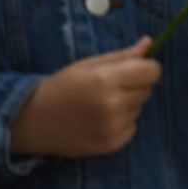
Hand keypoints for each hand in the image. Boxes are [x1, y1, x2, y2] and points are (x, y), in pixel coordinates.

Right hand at [10, 38, 161, 157]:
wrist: (35, 121)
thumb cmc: (63, 87)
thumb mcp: (89, 65)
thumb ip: (122, 56)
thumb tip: (149, 43)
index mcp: (107, 79)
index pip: (152, 72)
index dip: (145, 68)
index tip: (133, 69)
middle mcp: (112, 105)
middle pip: (147, 89)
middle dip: (133, 85)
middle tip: (107, 88)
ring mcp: (112, 127)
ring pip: (139, 108)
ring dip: (126, 104)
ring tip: (98, 105)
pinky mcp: (111, 145)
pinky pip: (132, 127)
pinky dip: (122, 123)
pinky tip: (98, 121)